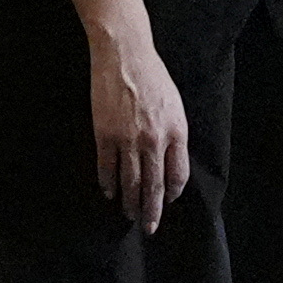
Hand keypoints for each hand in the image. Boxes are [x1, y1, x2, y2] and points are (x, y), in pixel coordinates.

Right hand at [64, 0, 193, 233]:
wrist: (125, 55)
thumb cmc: (153, 77)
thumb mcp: (174, 105)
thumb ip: (174, 134)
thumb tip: (169, 163)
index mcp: (176, 131)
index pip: (177, 175)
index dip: (171, 193)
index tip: (166, 201)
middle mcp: (154, 139)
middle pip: (154, 185)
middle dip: (151, 211)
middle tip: (149, 227)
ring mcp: (128, 138)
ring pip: (130, 182)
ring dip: (130, 202)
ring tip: (129, 215)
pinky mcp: (105, 134)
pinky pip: (107, 167)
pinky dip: (108, 184)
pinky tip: (109, 192)